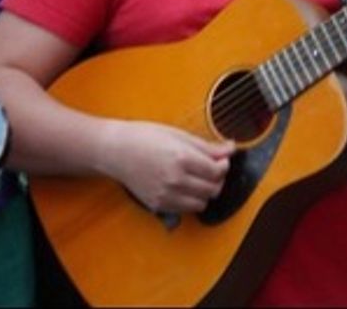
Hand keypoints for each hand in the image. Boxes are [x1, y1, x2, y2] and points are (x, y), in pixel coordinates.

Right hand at [102, 120, 233, 214]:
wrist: (116, 151)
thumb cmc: (146, 137)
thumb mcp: (180, 135)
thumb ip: (207, 147)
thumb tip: (230, 149)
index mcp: (182, 159)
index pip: (217, 171)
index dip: (224, 165)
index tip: (222, 160)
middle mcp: (174, 180)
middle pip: (212, 189)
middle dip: (217, 179)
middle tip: (212, 169)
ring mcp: (165, 195)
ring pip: (201, 204)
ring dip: (205, 193)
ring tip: (198, 179)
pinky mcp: (157, 205)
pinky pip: (184, 210)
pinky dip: (190, 201)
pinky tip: (185, 187)